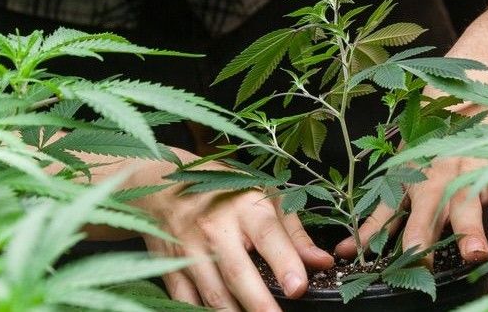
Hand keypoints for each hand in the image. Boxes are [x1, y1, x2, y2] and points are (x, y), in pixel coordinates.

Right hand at [134, 160, 333, 310]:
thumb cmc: (226, 194)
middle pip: (238, 273)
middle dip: (259, 304)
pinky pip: (187, 300)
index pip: (268, 235)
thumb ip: (294, 234)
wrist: (164, 188)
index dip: (285, 262)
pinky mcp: (172, 268)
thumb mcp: (265, 199)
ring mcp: (189, 250)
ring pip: (213, 294)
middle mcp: (216, 229)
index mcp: (245, 208)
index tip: (299, 287)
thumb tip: (323, 262)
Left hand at [335, 156, 487, 264]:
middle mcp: (459, 173)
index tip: (415, 259)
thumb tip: (344, 253)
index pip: (419, 212)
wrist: (472, 86)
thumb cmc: (430, 142)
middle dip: (467, 227)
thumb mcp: (402, 176)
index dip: (415, 236)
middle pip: (463, 202)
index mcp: (428, 180)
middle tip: (472, 252)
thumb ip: (380, 217)